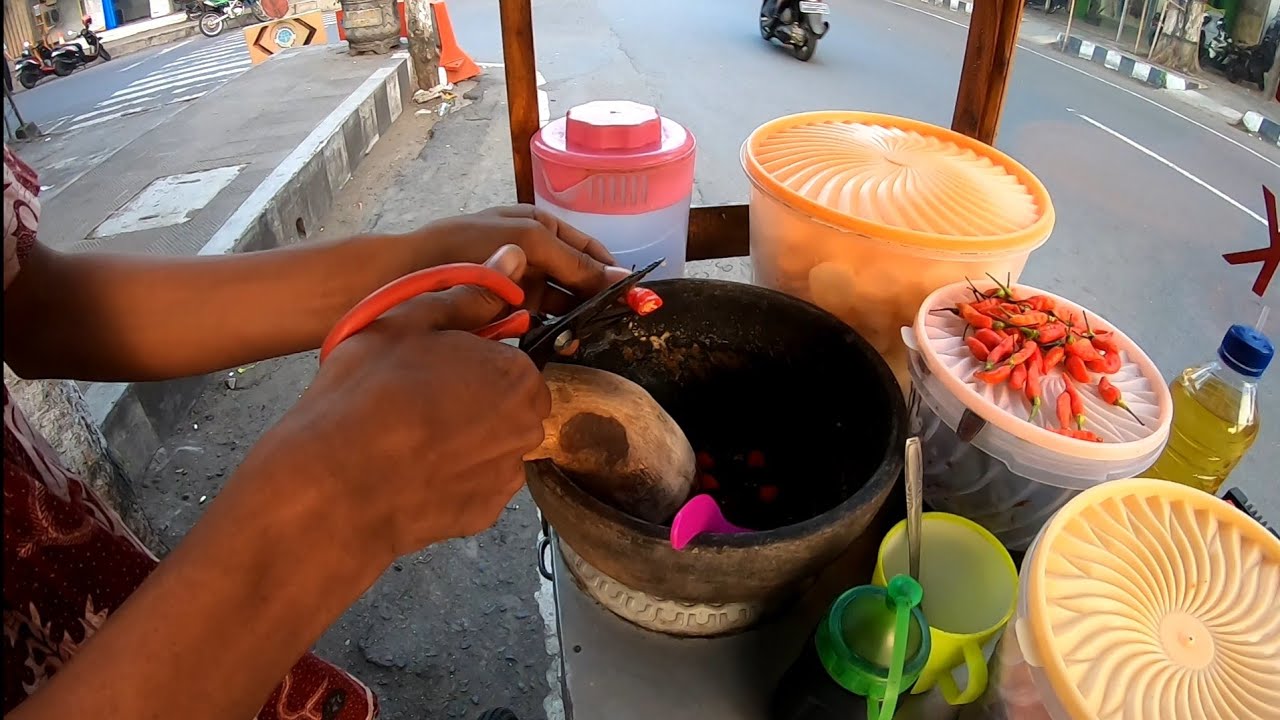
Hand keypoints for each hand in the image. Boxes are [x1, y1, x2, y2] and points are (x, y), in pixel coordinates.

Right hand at [258, 245, 550, 559]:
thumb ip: (470, 293)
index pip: (509, 362)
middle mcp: (527, 428)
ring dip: (464, 440)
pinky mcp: (483, 514)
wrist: (333, 484)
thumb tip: (513, 259)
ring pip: (492, 446)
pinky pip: (475, 485)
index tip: (431, 366)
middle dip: (473, 400)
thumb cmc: (369, 393)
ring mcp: (506, 477)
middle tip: (417, 399)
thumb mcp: (411, 321)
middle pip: (507, 405)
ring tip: (409, 438)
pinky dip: (452, 478)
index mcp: (518, 376)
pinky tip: (412, 470)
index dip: (469, 361)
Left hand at [408, 205, 630, 315]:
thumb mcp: (529, 242)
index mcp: (539, 227)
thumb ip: (575, 261)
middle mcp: (531, 254)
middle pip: (577, 280)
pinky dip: (551, 332)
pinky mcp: (502, 311)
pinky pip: (538, 323)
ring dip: (575, 320)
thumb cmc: (466, 247)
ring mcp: (516, 283)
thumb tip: (620, 276)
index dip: (611, 271)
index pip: (589, 250)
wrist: (403, 276)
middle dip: (595, 300)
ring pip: (560, 305)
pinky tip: (560, 344)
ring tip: (583, 337)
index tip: (634, 296)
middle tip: (611, 323)